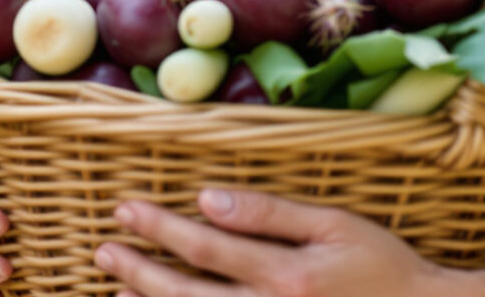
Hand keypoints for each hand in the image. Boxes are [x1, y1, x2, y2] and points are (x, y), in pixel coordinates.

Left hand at [96, 189, 465, 296]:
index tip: (125, 208)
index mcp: (287, 275)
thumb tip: (206, 197)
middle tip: (103, 250)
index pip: (206, 248)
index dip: (160, 228)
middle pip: (189, 296)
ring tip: (118, 292)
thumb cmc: (381, 265)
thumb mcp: (335, 226)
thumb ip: (270, 213)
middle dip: (141, 272)